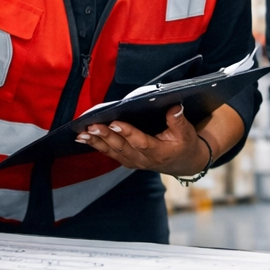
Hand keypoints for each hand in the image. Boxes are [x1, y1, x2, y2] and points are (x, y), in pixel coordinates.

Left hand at [80, 106, 211, 175]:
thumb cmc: (184, 144)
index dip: (127, 133)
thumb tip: (174, 106)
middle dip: (105, 136)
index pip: (141, 142)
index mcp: (158, 152)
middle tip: (92, 125)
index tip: (114, 122)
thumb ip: (178, 120)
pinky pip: (110, 153)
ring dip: (97, 142)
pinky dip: (96, 146)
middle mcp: (143, 159)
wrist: (183, 163)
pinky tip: (84, 138)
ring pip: (113, 151)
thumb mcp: (187, 132)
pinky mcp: (127, 160)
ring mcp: (134, 161)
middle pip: (122, 147)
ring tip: (82, 133)